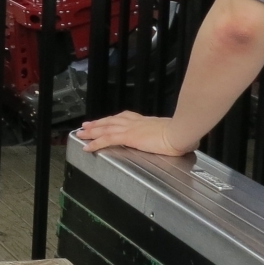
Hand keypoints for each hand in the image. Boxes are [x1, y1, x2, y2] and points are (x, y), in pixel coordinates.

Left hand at [75, 111, 197, 156]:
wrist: (180, 132)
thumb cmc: (181, 134)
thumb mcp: (172, 133)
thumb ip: (168, 136)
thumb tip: (178, 142)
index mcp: (145, 121)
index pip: (125, 117)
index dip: (113, 119)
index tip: (105, 120)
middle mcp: (135, 122)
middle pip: (111, 121)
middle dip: (97, 123)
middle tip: (86, 125)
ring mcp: (130, 128)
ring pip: (105, 128)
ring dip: (92, 131)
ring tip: (81, 133)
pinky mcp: (128, 136)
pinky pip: (107, 139)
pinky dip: (95, 143)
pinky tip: (87, 147)